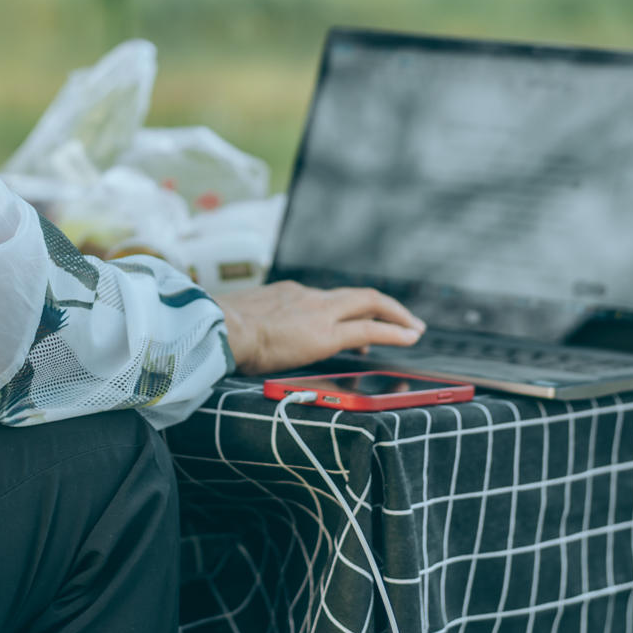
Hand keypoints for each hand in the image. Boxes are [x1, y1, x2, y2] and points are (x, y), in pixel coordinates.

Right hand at [214, 281, 425, 375]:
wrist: (218, 329)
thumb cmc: (219, 331)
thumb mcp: (240, 320)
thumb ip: (255, 324)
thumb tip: (248, 338)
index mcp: (286, 293)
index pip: (328, 300)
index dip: (349, 309)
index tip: (359, 322)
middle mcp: (307, 296)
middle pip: (356, 296)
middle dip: (385, 307)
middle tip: (406, 320)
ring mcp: (319, 311)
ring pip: (370, 305)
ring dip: (396, 316)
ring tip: (414, 330)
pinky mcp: (326, 332)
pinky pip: (369, 328)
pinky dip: (394, 331)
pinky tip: (410, 338)